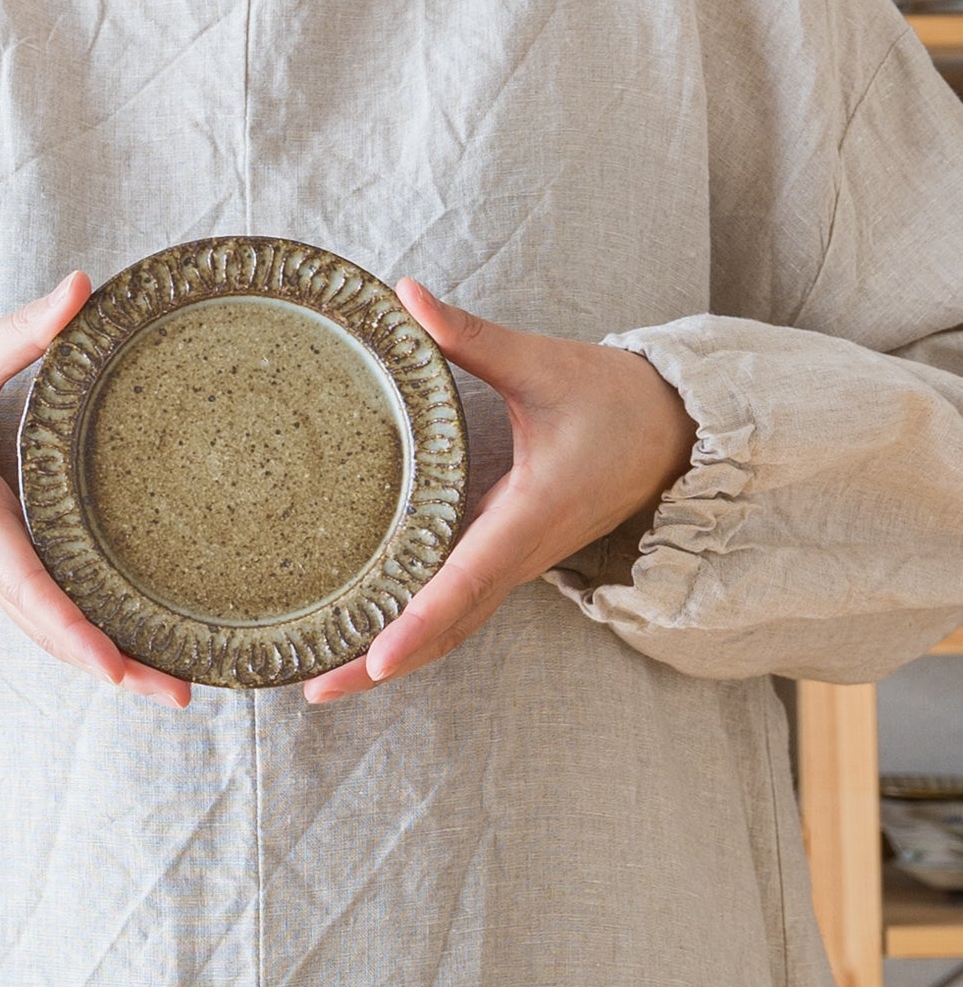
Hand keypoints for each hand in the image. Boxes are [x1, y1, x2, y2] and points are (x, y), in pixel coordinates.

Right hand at [0, 272, 191, 707]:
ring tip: (173, 686)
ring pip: (46, 629)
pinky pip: (38, 611)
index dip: (74, 631)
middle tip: (184, 697)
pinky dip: (81, 637)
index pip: (28, 585)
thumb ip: (22, 331)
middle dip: (116, 667)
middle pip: (51, 629)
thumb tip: (81, 287)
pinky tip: (129, 648)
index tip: (118, 669)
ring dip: (106, 660)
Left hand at [303, 279, 695, 703]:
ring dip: (392, 658)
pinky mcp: (507, 561)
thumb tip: (405, 296)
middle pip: (446, 628)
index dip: (421, 621)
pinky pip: (456, 609)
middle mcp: (519, 554)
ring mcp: (513, 566)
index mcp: (530, 514)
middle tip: (312, 690)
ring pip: (450, 628)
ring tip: (321, 679)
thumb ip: (472, 337)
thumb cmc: (614, 400)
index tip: (376, 658)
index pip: (467, 579)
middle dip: (382, 664)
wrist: (674, 435)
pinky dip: (413, 633)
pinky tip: (365, 638)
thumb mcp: (542, 363)